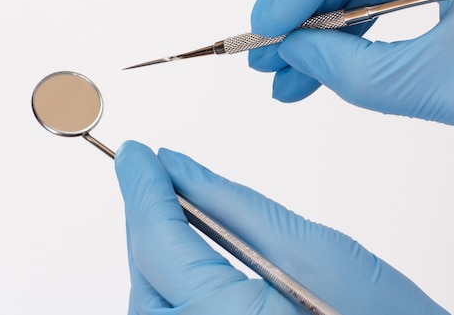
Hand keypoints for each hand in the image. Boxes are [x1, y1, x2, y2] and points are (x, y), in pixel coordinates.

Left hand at [115, 140, 448, 314]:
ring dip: (151, 251)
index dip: (143, 190)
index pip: (159, 245)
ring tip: (163, 204)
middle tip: (148, 172)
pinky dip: (168, 280)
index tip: (137, 154)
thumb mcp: (316, 251)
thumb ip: (235, 208)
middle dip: (144, 221)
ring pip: (151, 304)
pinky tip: (179, 250)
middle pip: (145, 280)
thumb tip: (182, 170)